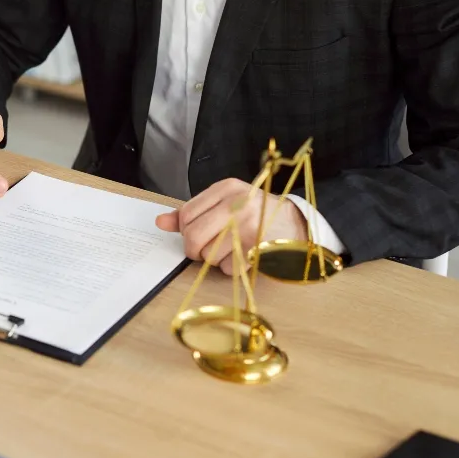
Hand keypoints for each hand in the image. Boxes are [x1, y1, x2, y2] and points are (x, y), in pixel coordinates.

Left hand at [154, 178, 308, 274]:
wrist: (298, 224)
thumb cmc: (256, 215)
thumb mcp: (225, 205)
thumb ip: (193, 213)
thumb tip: (160, 222)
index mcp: (226, 188)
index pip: (186, 214)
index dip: (186, 231)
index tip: (196, 235)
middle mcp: (237, 203)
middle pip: (194, 235)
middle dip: (194, 250)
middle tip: (203, 251)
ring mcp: (249, 225)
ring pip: (209, 254)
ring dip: (214, 260)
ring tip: (230, 251)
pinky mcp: (258, 247)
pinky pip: (227, 267)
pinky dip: (230, 269)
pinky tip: (242, 258)